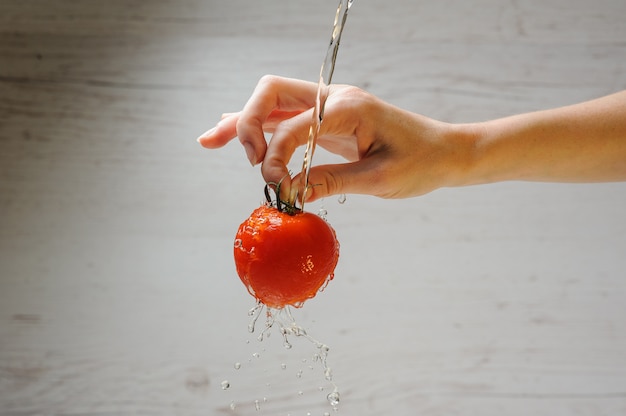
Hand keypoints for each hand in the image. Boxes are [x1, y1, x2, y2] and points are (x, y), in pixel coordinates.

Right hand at [198, 75, 463, 201]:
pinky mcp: (326, 119)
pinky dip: (258, 126)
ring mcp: (327, 106)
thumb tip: (287, 193)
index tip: (274, 185)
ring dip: (243, 122)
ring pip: (272, 102)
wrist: (443, 152)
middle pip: (272, 92)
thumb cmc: (419, 163)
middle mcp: (333, 98)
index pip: (294, 125)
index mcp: (348, 107)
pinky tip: (231, 132)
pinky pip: (285, 117)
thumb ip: (329, 182)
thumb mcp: (377, 180)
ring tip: (209, 141)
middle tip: (251, 163)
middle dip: (249, 123)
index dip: (276, 155)